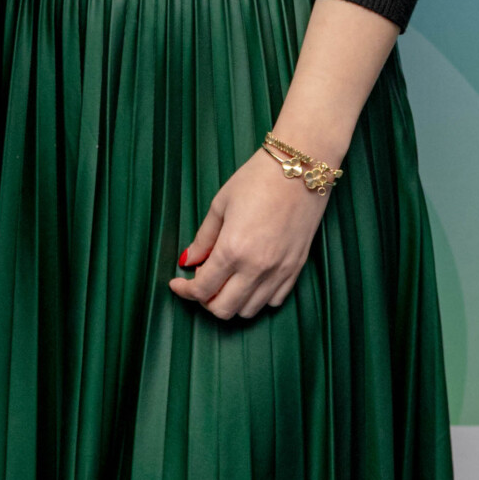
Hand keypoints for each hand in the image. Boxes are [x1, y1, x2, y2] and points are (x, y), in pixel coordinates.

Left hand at [169, 155, 328, 320]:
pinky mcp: (296, 269)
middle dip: (205, 301)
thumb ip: (203, 238)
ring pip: (249, 310)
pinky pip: (273, 301)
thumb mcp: (221, 204)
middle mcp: (257, 268)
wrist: (301, 169)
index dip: (184, 291)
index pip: (202, 289)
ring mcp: (279, 272)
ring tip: (223, 280)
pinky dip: (256, 298)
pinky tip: (248, 279)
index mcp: (232, 249)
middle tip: (199, 283)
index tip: (177, 283)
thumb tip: (187, 260)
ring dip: (230, 302)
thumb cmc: (257, 180)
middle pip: (224, 309)